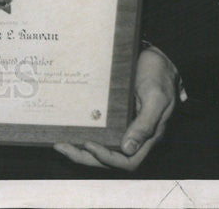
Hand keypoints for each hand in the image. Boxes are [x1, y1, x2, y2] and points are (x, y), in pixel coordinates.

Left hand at [54, 46, 178, 169]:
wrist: (158, 57)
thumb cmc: (159, 75)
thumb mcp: (156, 97)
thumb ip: (145, 124)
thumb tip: (127, 149)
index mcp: (148, 136)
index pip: (128, 161)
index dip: (108, 158)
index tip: (89, 145)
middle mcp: (135, 135)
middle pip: (110, 158)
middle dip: (85, 156)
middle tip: (61, 147)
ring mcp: (124, 125)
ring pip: (102, 146)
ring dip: (81, 149)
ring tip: (60, 143)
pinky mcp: (115, 115)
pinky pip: (100, 129)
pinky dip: (84, 132)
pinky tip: (69, 127)